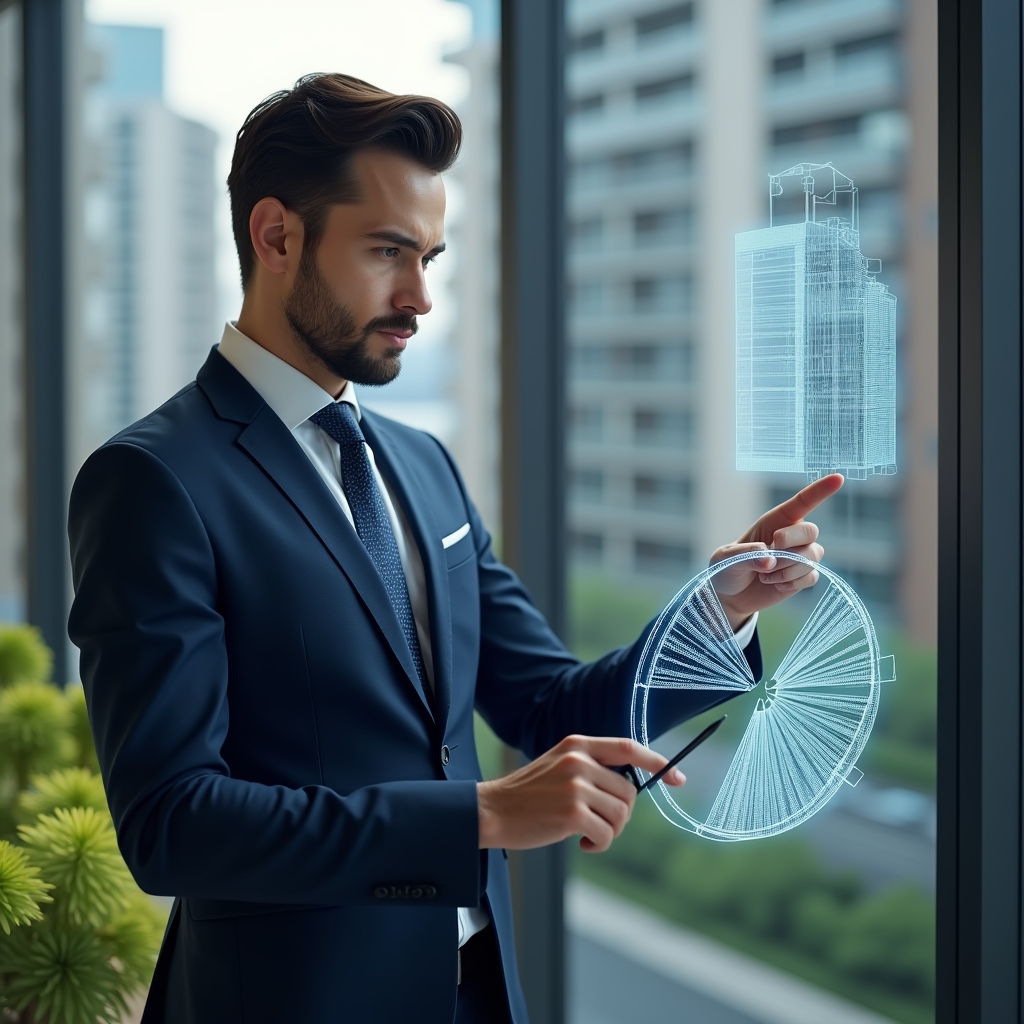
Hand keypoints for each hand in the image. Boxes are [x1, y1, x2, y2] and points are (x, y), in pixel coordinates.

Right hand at [477, 735, 683, 852]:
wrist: (492, 811)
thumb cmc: (528, 794)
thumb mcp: (559, 765)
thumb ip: (590, 767)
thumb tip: (630, 787)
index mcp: (577, 745)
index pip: (628, 747)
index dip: (657, 762)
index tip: (677, 778)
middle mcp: (579, 761)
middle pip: (629, 791)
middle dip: (620, 813)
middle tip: (596, 823)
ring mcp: (576, 786)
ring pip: (621, 814)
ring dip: (609, 831)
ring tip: (586, 833)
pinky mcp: (573, 812)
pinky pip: (608, 833)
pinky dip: (600, 843)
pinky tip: (582, 843)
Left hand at [710, 474, 843, 629]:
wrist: (730, 596)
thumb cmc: (726, 569)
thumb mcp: (726, 558)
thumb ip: (746, 555)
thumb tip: (770, 561)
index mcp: (773, 521)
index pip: (801, 503)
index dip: (820, 491)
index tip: (838, 479)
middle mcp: (791, 535)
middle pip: (810, 531)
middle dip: (791, 542)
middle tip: (771, 554)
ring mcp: (800, 556)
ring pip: (812, 556)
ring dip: (787, 568)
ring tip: (764, 574)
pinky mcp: (802, 576)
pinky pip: (810, 577)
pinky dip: (791, 583)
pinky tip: (774, 584)